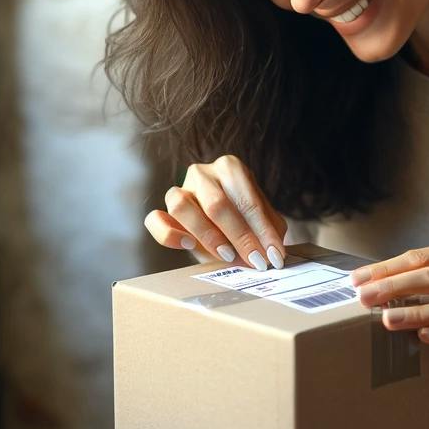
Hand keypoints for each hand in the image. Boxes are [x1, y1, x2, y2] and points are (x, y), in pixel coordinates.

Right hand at [143, 154, 287, 270]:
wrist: (226, 227)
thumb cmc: (247, 220)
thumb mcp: (264, 221)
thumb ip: (268, 232)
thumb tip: (271, 253)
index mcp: (230, 168)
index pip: (248, 200)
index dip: (263, 231)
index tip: (274, 256)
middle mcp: (202, 173)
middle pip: (216, 203)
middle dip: (240, 236)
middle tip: (255, 261)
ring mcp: (179, 190)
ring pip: (181, 205)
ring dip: (207, 234)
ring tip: (227, 255)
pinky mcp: (163, 211)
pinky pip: (155, 220)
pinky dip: (169, 235)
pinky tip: (188, 245)